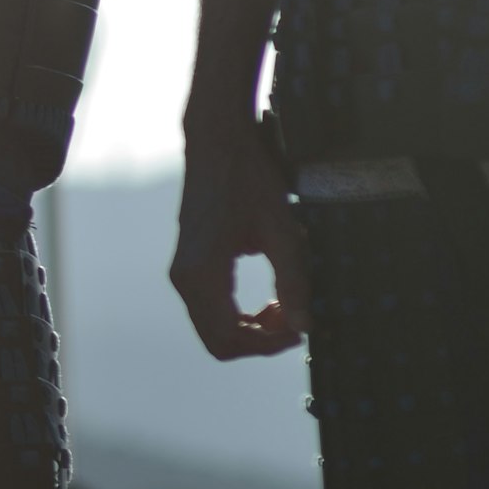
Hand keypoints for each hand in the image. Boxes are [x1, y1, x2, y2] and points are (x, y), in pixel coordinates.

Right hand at [172, 109, 309, 360]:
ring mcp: (182, 271)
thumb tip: (306, 328)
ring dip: (252, 328)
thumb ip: (294, 283)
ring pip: (213, 327)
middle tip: (296, 318)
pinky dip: (240, 313)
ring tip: (285, 304)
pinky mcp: (189, 263)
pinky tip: (267, 295)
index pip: (229, 338)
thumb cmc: (249, 180)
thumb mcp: (282, 231)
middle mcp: (184, 277)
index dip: (268, 345)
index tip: (300, 330)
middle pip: (218, 340)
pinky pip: (211, 307)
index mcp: (202, 273)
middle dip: (260, 340)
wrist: (217, 143)